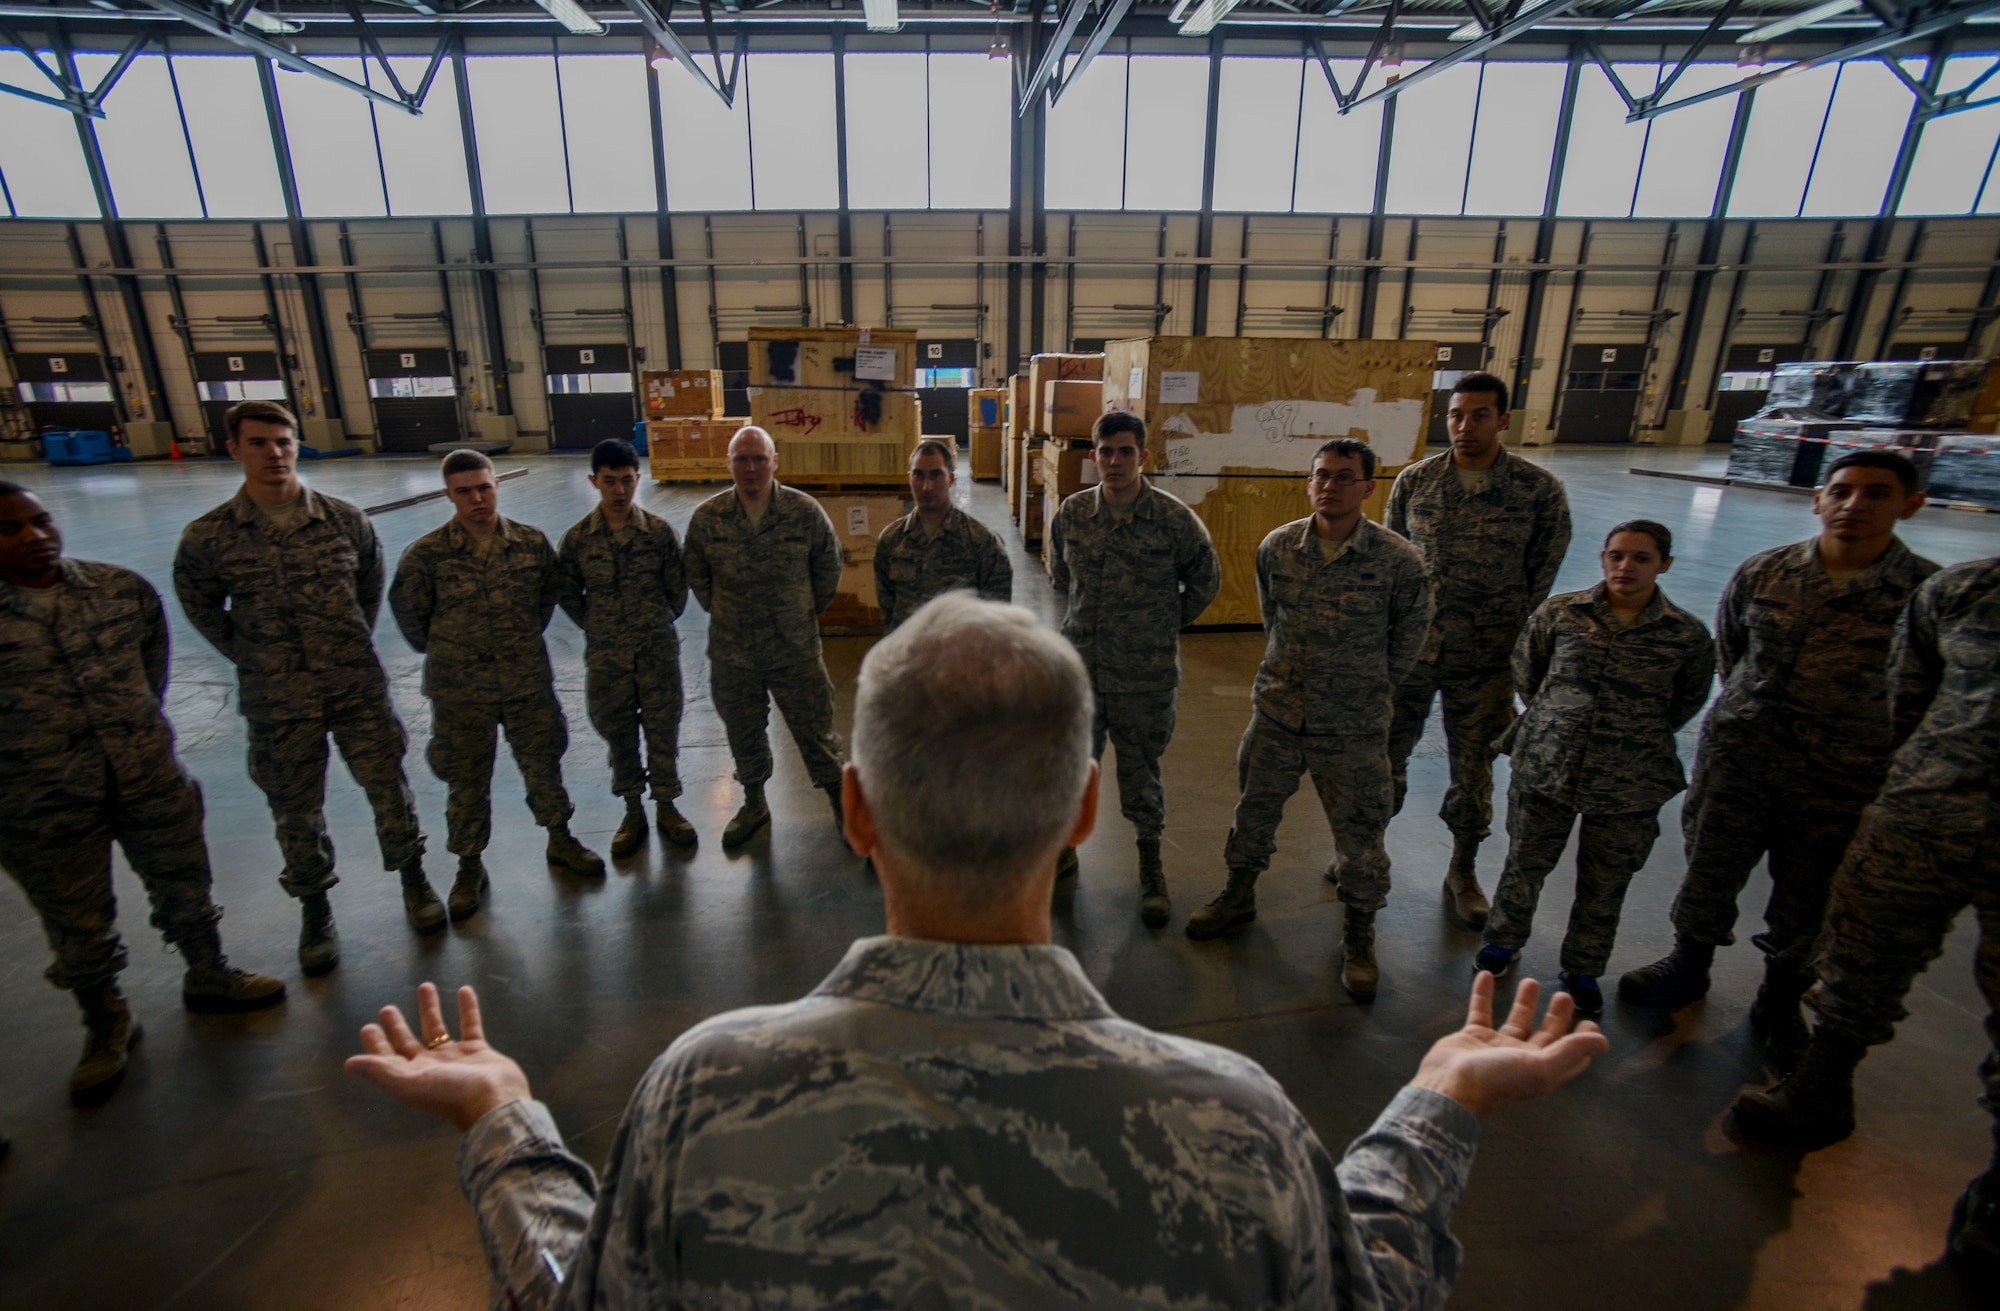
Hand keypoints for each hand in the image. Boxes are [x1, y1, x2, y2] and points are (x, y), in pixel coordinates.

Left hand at [343, 983, 531, 1130]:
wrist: (494, 1100)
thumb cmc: (450, 1093)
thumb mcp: (410, 1083)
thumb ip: (380, 1071)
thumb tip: (347, 1064)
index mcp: (412, 1076)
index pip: (388, 1058)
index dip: (377, 1044)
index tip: (368, 1027)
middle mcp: (431, 1067)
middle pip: (409, 1043)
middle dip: (397, 1027)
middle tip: (387, 1008)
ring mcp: (455, 1058)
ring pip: (439, 1029)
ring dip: (430, 1009)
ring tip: (425, 986)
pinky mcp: (478, 1051)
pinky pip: (470, 1025)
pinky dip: (467, 1008)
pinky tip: (464, 990)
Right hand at [1410, 972, 1608, 1118]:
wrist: (1450, 1085)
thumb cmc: (1497, 1079)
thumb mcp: (1540, 1067)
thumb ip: (1571, 1051)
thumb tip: (1603, 1042)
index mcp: (1542, 1069)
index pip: (1569, 1055)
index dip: (1582, 1041)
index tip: (1590, 1022)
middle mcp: (1522, 1058)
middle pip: (1545, 1035)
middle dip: (1556, 1016)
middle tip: (1564, 994)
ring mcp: (1496, 1047)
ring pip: (1515, 1020)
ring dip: (1524, 1002)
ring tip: (1532, 981)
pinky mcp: (1473, 1036)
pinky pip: (1481, 1010)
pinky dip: (1483, 993)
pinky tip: (1487, 975)